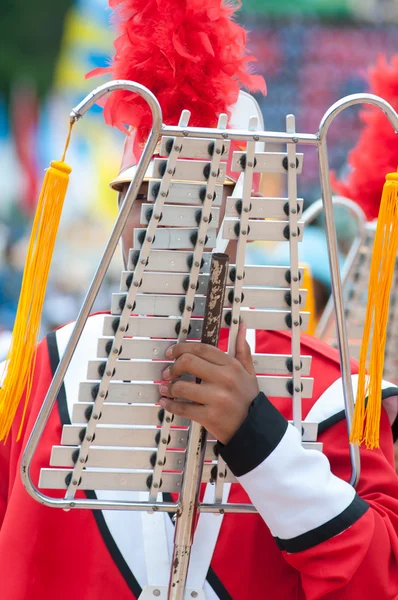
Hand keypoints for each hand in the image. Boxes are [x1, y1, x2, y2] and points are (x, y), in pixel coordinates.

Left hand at [159, 323, 258, 443]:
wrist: (255, 428)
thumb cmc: (249, 399)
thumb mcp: (249, 372)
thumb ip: (242, 349)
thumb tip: (241, 326)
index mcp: (231, 366)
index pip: (201, 349)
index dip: (182, 348)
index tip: (171, 353)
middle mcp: (224, 379)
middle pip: (188, 362)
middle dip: (173, 367)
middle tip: (167, 372)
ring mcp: (216, 398)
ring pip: (182, 387)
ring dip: (169, 388)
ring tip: (165, 389)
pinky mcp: (209, 416)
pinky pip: (183, 408)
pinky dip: (170, 405)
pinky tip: (166, 403)